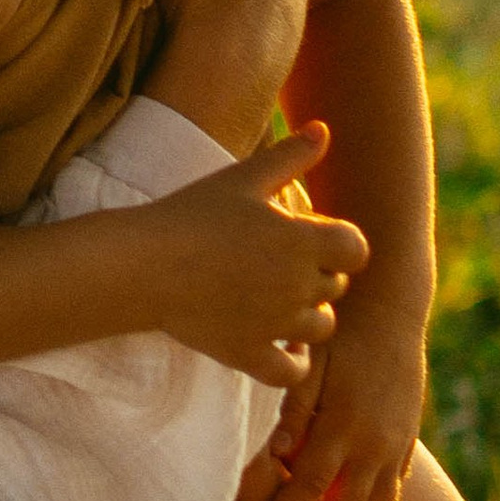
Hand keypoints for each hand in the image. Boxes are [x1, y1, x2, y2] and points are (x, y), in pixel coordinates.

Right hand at [135, 124, 367, 388]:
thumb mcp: (244, 177)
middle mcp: (298, 286)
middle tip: (281, 260)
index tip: (310, 235)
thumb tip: (323, 128)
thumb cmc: (193, 213)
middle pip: (336, 285)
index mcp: (303, 241)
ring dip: (309, 313)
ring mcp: (276, 325)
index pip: (356, 248)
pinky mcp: (250, 354)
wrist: (144, 264)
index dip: (339, 241)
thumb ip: (290, 156)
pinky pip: (293, 371)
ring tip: (279, 298)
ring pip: (322, 327)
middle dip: (319, 272)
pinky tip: (280, 344)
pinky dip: (294, 362)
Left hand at [254, 298, 428, 500]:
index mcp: (342, 426)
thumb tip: (275, 456)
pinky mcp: (409, 439)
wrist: (391, 308)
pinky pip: (394, 489)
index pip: (308, 491)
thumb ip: (292, 411)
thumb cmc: (338, 330)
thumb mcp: (308, 364)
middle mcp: (374, 444)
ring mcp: (396, 445)